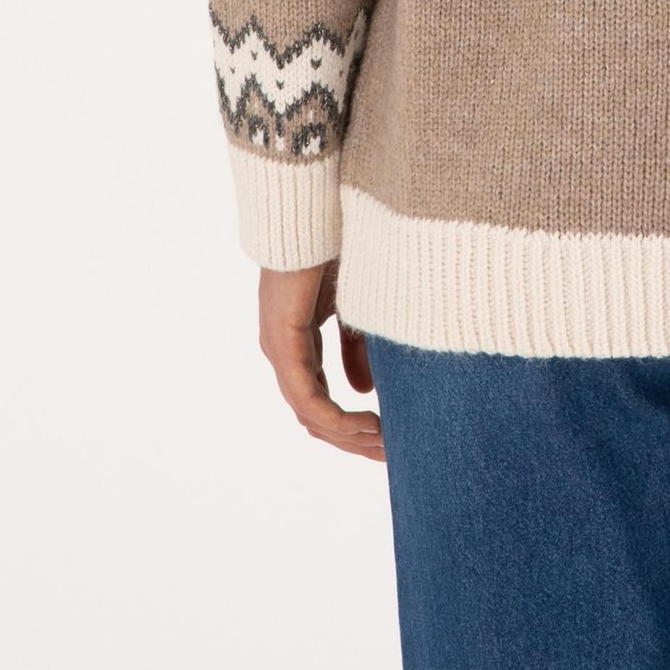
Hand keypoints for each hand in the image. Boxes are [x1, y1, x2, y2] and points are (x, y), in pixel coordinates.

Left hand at [257, 261, 386, 461]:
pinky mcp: (281, 344)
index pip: (320, 401)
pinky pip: (306, 398)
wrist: (314, 215)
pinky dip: (336, 418)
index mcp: (299, 345)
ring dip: (347, 436)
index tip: (388, 437)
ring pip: (309, 415)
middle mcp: (283, 354)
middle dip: (353, 440)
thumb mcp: (356, 311)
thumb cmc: (334, 252)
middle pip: (314, 417)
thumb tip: (365, 392)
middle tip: (390, 454)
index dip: (352, 425)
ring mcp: (279, 351)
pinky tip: (366, 424)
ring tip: (384, 443)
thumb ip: (359, 351)